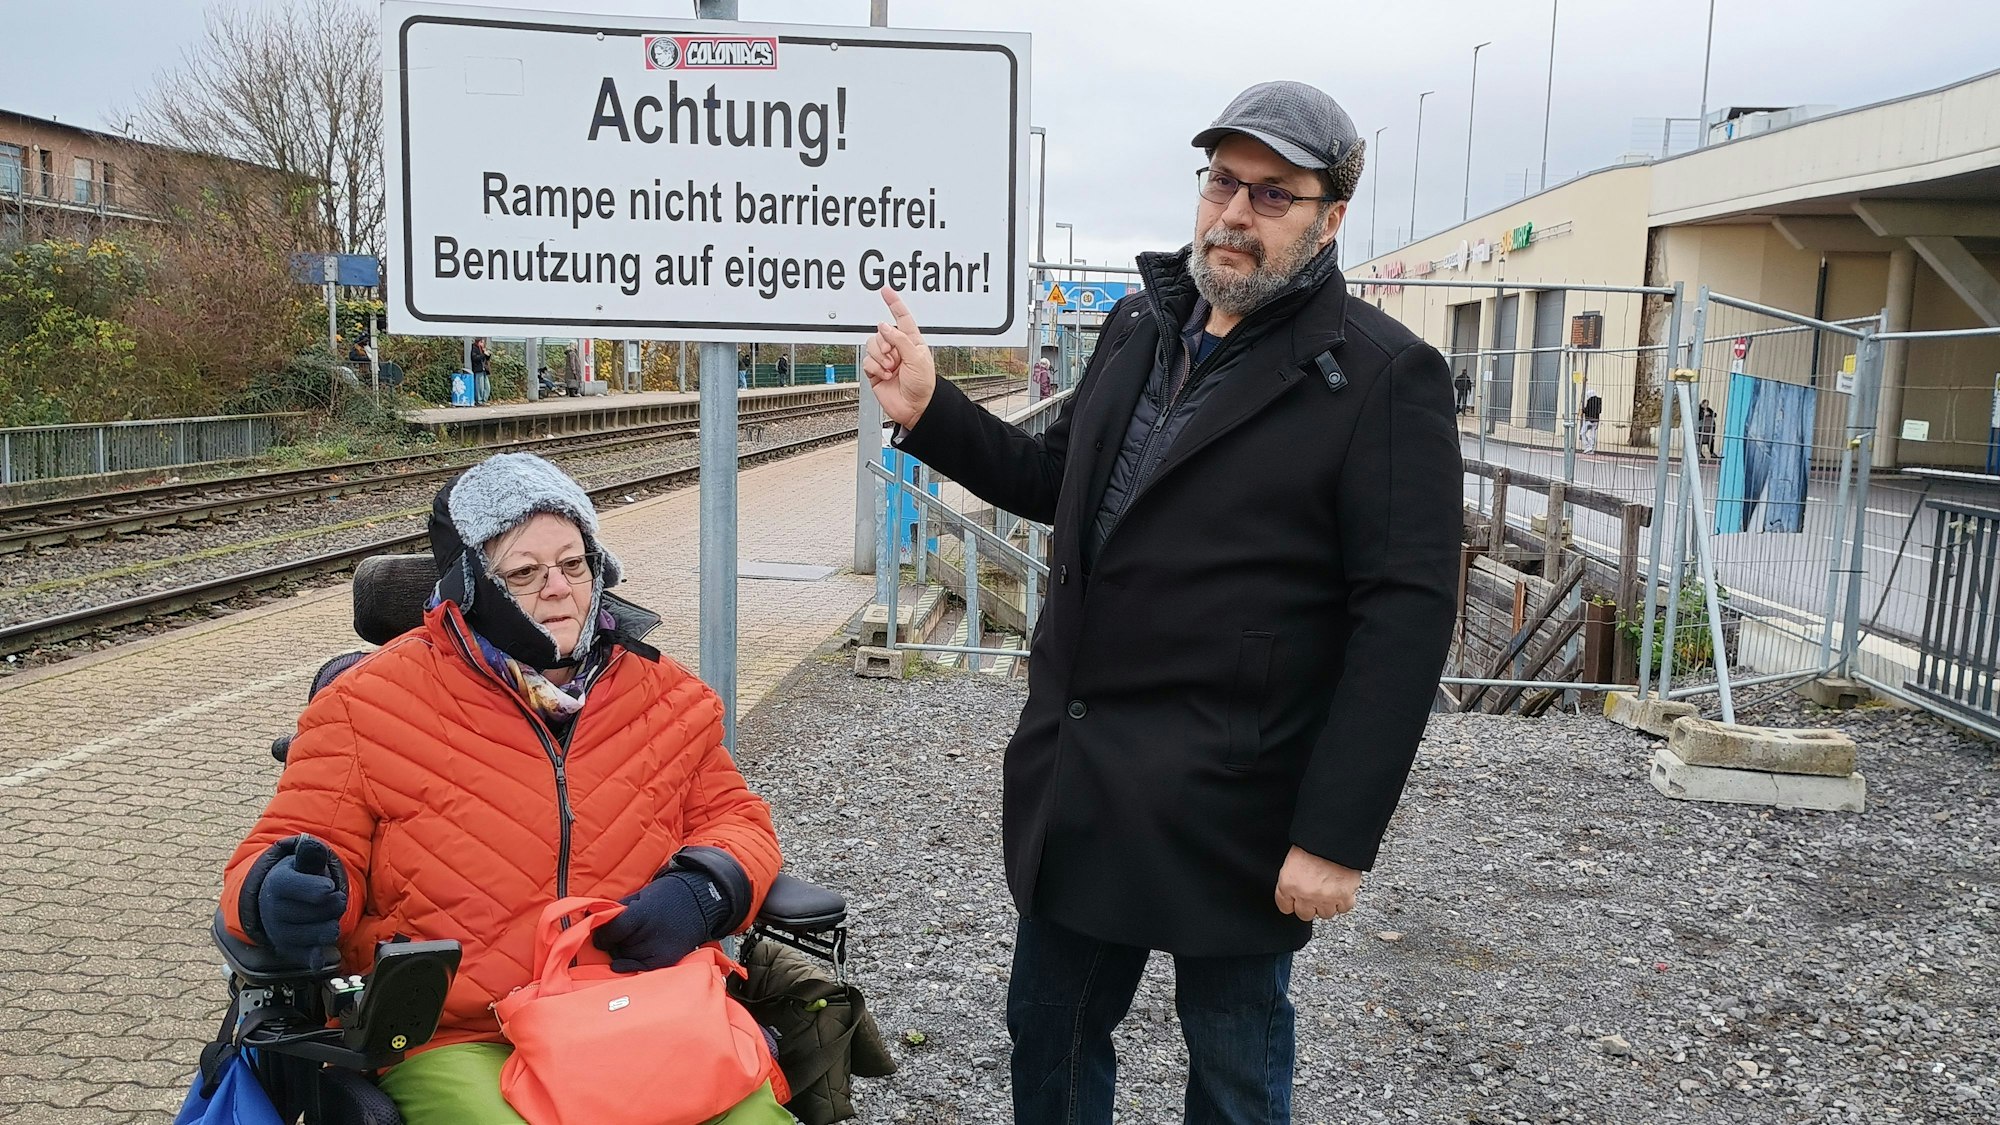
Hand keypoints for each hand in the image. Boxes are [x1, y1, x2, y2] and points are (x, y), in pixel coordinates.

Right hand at [257, 836, 346, 962]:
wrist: (274, 899)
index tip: (329, 888)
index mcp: (279, 884)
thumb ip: (310, 853)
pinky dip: (322, 953)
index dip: (325, 890)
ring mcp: (280, 933)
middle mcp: (275, 911)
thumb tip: (309, 843)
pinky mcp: (288, 951)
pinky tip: (325, 946)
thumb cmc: (297, 877)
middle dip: (335, 904)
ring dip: (332, 924)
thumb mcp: (303, 860)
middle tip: (332, 898)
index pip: (309, 890)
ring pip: (322, 934)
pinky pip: (311, 957)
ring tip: (327, 915)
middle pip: (323, 912)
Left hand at [592, 871, 725, 972]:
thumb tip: (597, 922)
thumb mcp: (641, 895)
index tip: (600, 937)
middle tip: (617, 938)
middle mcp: (650, 933)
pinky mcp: (667, 959)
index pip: (613, 931)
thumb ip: (620, 910)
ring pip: (628, 957)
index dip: (603, 935)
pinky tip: (620, 965)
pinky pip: (641, 969)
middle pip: (620, 946)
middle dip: (614, 943)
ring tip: (629, 943)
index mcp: (642, 914)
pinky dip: (629, 967)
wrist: (700, 902)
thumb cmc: (667, 896)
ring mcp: (660, 948)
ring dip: (623, 953)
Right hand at [862, 288, 937, 428]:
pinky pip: (867, 361)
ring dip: (880, 356)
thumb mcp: (917, 358)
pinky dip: (875, 368)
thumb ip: (900, 339)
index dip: (894, 303)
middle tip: (893, 356)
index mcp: (911, 341)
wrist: (916, 408)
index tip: (885, 290)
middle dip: (884, 343)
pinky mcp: (875, 371)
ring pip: (871, 345)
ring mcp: (886, 359)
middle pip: (880, 332)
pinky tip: (885, 375)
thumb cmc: (924, 385)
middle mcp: (897, 348)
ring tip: (891, 368)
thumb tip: (884, 327)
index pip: (901, 317)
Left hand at [1273, 846, 1361, 921]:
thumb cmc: (1312, 843)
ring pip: (1325, 913)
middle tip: (1314, 893)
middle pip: (1305, 914)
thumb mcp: (1292, 860)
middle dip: (1309, 904)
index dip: (1291, 902)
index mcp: (1288, 884)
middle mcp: (1305, 895)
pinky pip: (1343, 908)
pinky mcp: (1344, 896)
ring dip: (1327, 903)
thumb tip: (1294, 892)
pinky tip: (1341, 890)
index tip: (1295, 899)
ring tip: (1329, 889)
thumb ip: (1292, 879)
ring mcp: (1325, 898)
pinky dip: (1344, 900)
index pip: (1285, 906)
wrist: (1333, 836)